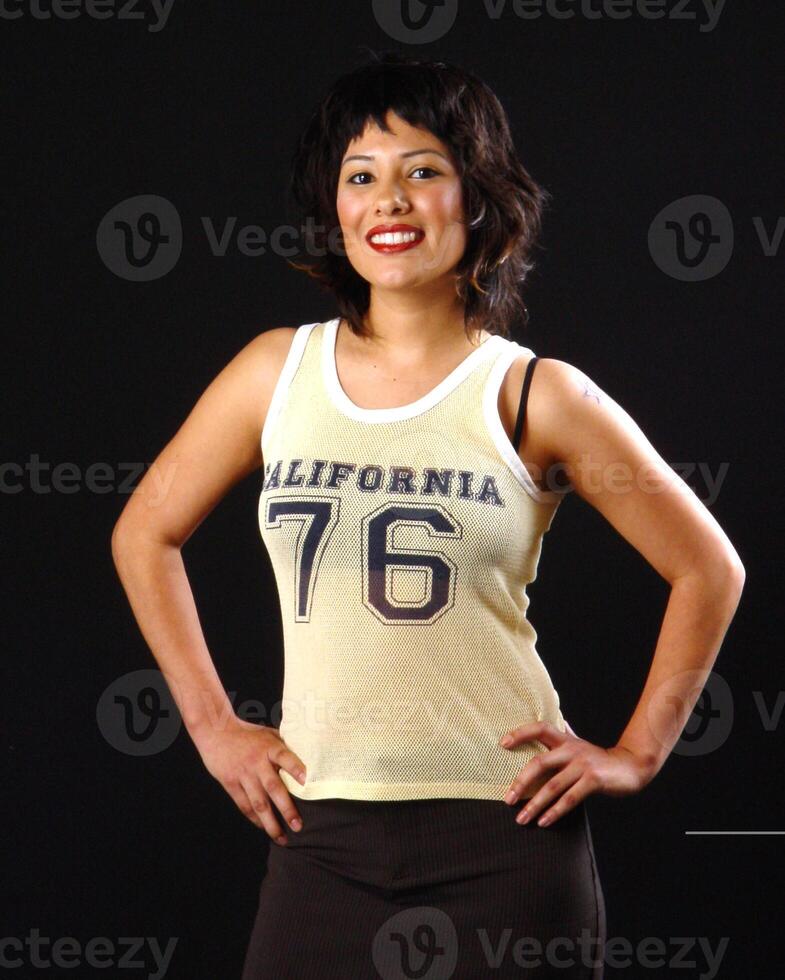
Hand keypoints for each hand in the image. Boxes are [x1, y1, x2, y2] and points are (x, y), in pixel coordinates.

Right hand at [196, 716, 306, 844]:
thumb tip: (307, 757)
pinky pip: (244, 805)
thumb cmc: (247, 733)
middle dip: (286, 808)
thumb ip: (283, 746)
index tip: (307, 781)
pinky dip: (254, 818)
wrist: (216, 733)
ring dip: (270, 822)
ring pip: (258, 803)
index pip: (284, 757)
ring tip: (281, 837)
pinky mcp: (230, 783)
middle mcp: (257, 762)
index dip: (295, 768)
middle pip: (273, 787)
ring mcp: (243, 774)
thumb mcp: (268, 733)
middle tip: (298, 825)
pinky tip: (263, 827)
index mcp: (269, 747)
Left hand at [499, 720, 650, 827]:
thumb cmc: (600, 759)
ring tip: (522, 818)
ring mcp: (583, 764)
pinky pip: (569, 799)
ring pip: (553, 786)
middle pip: (540, 762)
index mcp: (565, 740)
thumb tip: (559, 721)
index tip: (502, 744)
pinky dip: (555, 811)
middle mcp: (572, 749)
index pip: (539, 729)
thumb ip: (567, 735)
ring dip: (535, 805)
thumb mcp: (580, 745)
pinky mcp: (593, 780)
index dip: (520, 733)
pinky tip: (544, 821)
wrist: (631, 766)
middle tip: (508, 799)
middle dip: (521, 782)